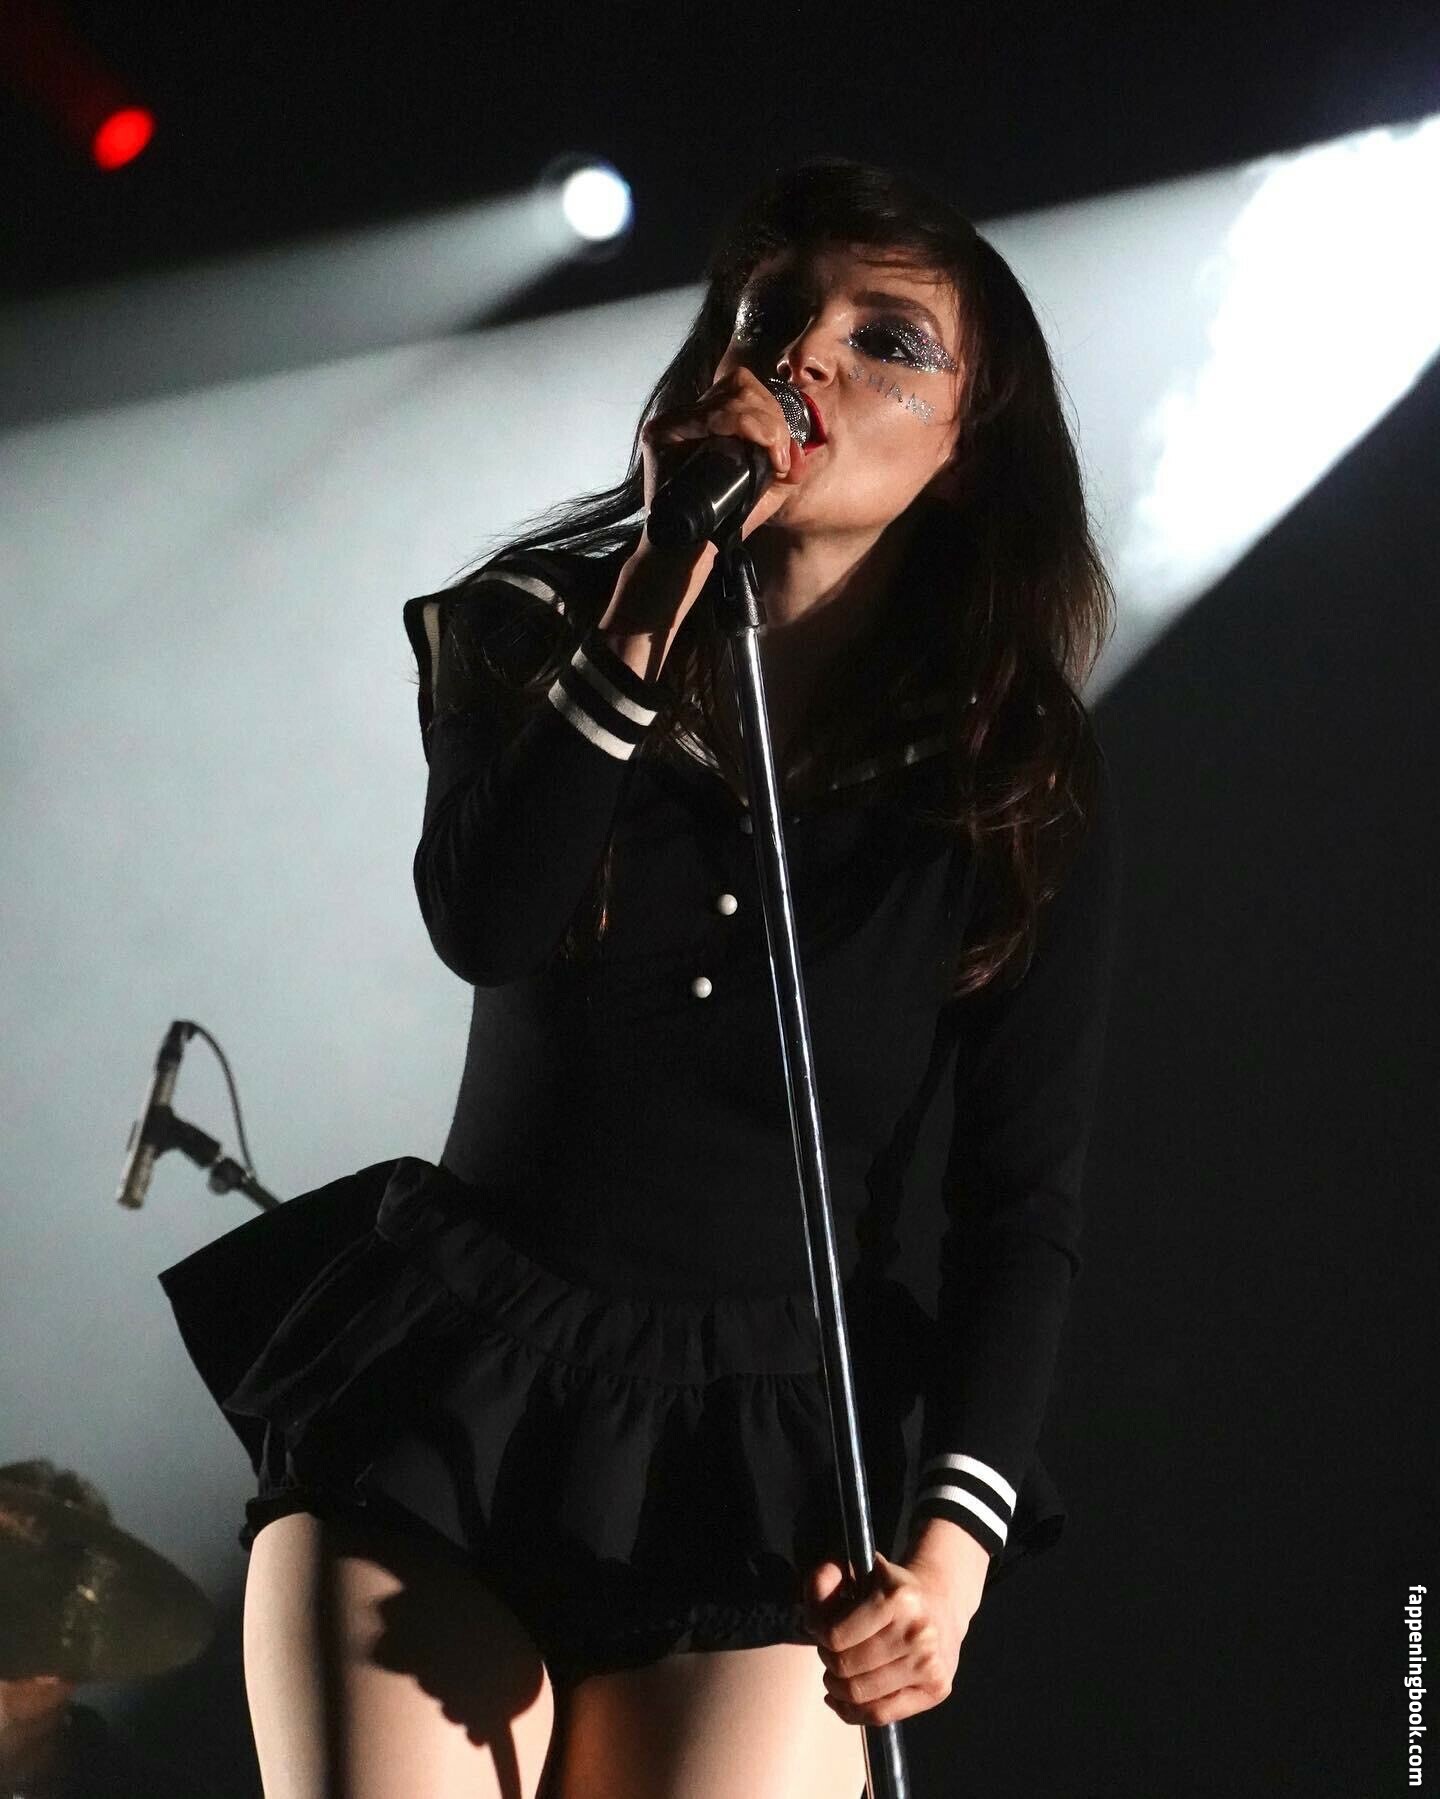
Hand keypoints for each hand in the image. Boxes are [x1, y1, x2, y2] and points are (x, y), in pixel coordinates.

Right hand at [639, 365, 803, 545]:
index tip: (782, 456)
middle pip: (741, 385)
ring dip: (762, 423)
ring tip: (772, 457)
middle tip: (779, 458)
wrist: (691, 552)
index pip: (746, 390)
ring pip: (729, 396)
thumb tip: (798, 451)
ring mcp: (673, 421)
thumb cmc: (725, 520)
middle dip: (772, 419)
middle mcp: (691, 415)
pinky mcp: (660, 432)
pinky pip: (708, 415)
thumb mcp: (767, 491)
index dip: (773, 413)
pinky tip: (756, 447)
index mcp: (714, 420)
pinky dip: (741, 425)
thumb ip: (785, 467)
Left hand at [802, 1545, 983, 1726]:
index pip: (835, 1636)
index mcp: (897, 1597)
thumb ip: (824, 1579)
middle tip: (831, 1650)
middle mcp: (917, 1632)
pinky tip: (841, 1699)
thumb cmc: (889, 1589)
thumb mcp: (855, 1569)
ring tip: (839, 1670)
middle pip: (845, 1667)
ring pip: (859, 1694)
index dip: (818, 1634)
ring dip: (837, 1686)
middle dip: (828, 1660)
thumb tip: (814, 1607)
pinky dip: (852, 1712)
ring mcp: (929, 1663)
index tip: (821, 1629)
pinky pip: (880, 1715)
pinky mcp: (936, 1689)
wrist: (940, 1603)